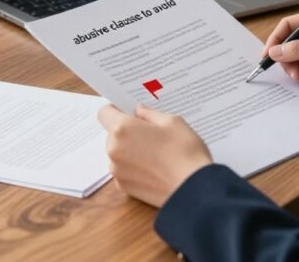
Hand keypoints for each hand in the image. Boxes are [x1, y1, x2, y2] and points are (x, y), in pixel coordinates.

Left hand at [97, 104, 211, 207]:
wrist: (194, 189)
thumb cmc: (185, 152)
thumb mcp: (172, 122)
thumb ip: (150, 114)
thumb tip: (139, 111)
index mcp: (122, 129)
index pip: (104, 113)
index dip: (116, 110)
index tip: (129, 113)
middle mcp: (113, 150)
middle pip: (112, 134)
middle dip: (127, 132)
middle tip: (150, 134)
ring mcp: (117, 171)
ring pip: (117, 153)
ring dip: (129, 150)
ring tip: (155, 153)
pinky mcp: (124, 187)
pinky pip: (123, 170)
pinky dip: (133, 167)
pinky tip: (154, 168)